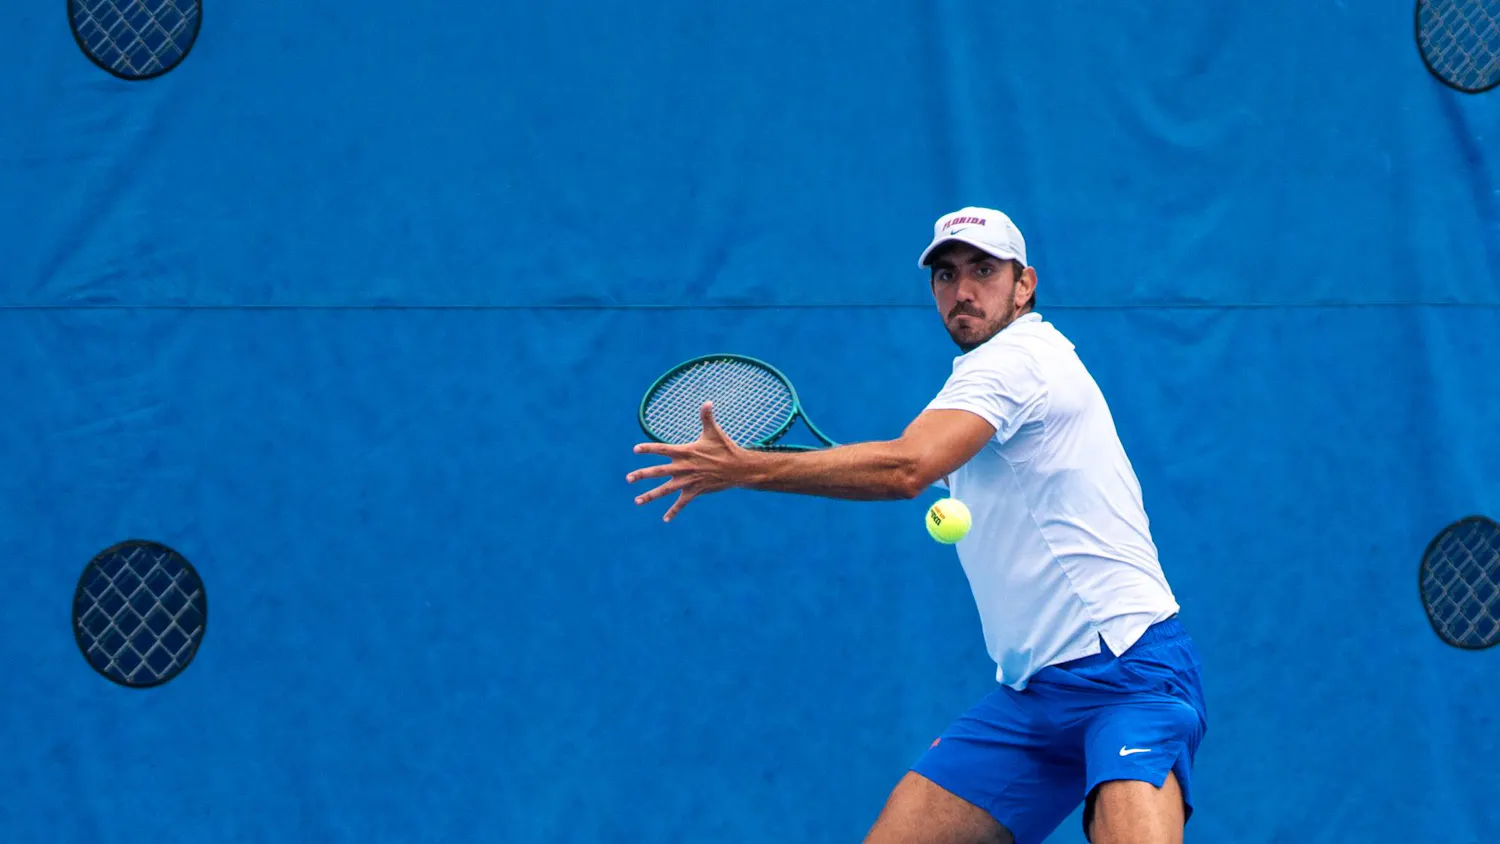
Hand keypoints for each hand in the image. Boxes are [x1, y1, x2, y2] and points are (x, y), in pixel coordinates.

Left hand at [627, 401, 749, 521]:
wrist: (738, 468)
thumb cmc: (725, 448)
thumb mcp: (714, 432)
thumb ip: (707, 417)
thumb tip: (708, 401)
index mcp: (685, 452)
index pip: (662, 449)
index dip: (648, 449)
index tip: (635, 450)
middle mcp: (683, 467)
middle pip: (658, 471)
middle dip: (642, 475)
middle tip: (628, 479)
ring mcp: (688, 481)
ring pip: (665, 490)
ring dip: (650, 496)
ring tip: (637, 501)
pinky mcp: (695, 491)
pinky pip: (682, 503)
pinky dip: (674, 511)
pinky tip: (665, 519)